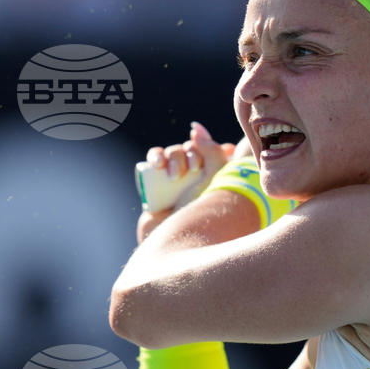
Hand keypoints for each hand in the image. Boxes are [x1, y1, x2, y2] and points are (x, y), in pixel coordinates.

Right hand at [137, 122, 235, 242]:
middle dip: (190, 154)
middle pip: (191, 149)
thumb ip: (212, 150)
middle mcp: (196, 178)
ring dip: (173, 156)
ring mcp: (174, 182)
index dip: (209, 148)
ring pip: (172, 152)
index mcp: (216, 177)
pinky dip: (155, 155)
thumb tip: (196, 128)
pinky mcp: (155, 186)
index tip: (212, 160)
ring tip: (174, 174)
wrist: (178, 240)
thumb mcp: (216, 178)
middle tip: (192, 171)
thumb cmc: (203, 211)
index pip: (212, 149)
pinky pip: (152, 162)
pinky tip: (157, 163)